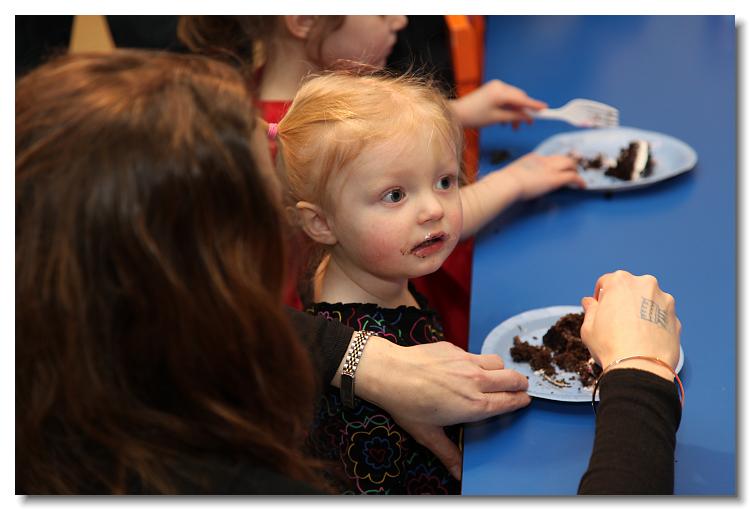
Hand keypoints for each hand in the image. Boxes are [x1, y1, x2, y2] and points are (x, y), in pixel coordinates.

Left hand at [355, 339, 530, 479]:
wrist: (389, 372)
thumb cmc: (406, 404)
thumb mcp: (428, 434)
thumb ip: (448, 452)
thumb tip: (457, 472)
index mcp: (474, 405)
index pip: (509, 401)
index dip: (520, 400)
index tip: (524, 400)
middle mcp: (476, 381)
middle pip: (512, 378)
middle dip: (520, 383)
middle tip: (519, 387)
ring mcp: (466, 361)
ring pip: (497, 361)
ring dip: (501, 369)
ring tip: (495, 376)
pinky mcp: (454, 348)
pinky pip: (475, 354)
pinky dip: (478, 361)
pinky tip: (464, 369)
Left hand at [450, 79, 546, 128]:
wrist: (457, 113)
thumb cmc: (474, 117)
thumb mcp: (497, 119)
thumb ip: (515, 117)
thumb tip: (528, 117)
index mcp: (500, 93)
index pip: (522, 99)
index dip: (534, 105)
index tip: (545, 109)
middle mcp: (500, 86)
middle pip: (519, 98)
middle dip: (524, 111)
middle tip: (528, 124)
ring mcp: (496, 86)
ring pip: (513, 99)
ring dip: (515, 112)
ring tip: (513, 126)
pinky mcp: (492, 89)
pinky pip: (506, 98)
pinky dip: (508, 108)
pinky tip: (505, 120)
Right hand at [502, 153, 585, 200]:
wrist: (507, 183)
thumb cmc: (504, 182)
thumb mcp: (511, 174)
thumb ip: (517, 175)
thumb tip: (514, 182)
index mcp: (533, 158)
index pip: (549, 159)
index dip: (555, 164)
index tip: (556, 170)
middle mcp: (544, 161)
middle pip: (562, 158)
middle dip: (569, 164)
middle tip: (573, 171)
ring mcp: (550, 169)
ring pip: (570, 164)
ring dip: (575, 170)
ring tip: (578, 178)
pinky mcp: (555, 179)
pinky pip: (572, 176)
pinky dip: (579, 180)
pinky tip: (582, 185)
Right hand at [580, 270, 681, 379]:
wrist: (640, 368)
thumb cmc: (611, 345)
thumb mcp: (588, 327)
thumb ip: (590, 309)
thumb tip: (589, 302)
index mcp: (620, 281)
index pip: (606, 282)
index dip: (600, 297)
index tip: (599, 310)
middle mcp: (645, 284)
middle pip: (629, 289)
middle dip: (622, 302)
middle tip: (615, 322)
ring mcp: (664, 301)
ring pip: (648, 301)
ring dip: (640, 311)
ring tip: (632, 333)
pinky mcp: (675, 318)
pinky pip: (660, 317)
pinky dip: (653, 324)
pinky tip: (645, 340)